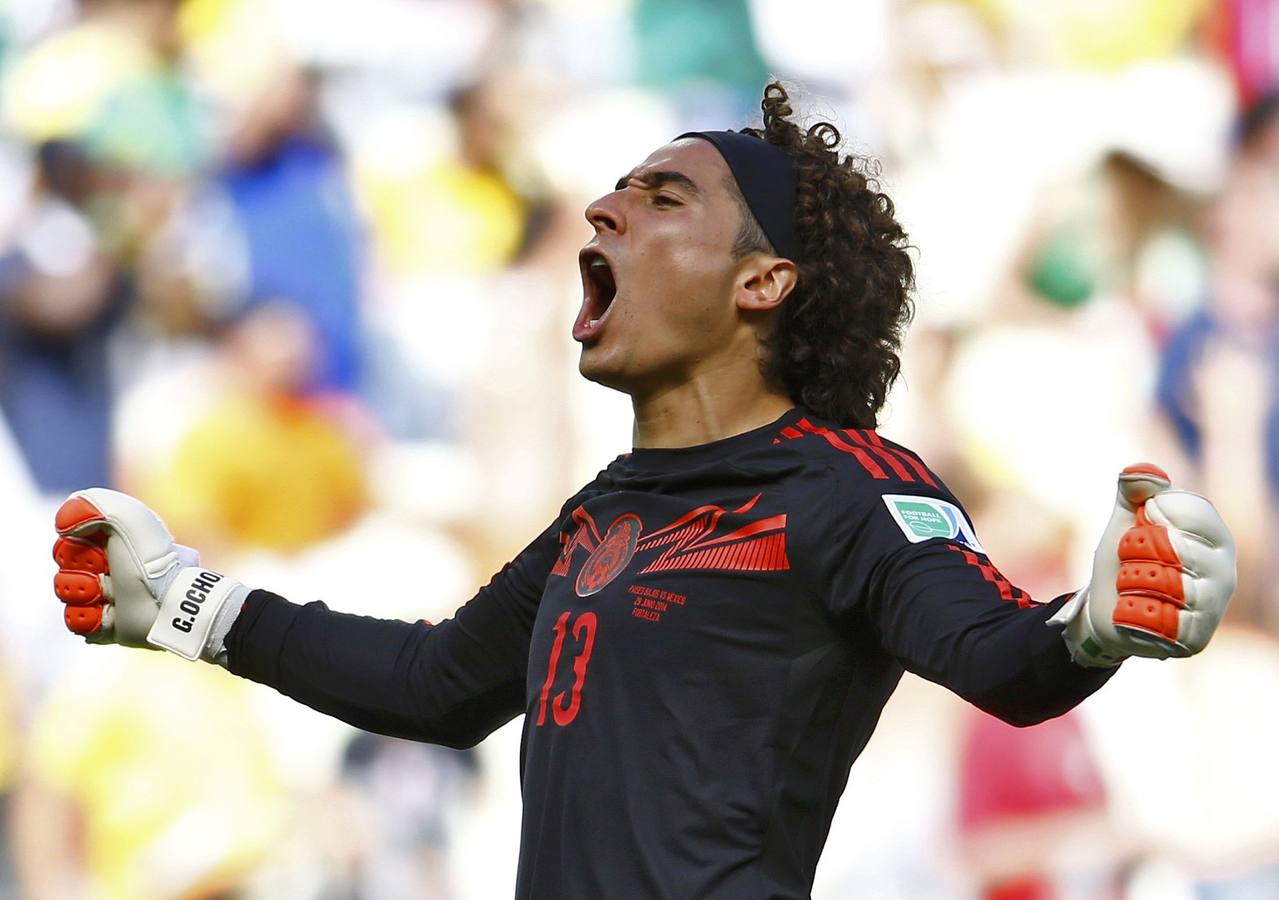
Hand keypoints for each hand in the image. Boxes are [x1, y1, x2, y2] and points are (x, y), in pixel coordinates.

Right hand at [53, 489, 246, 660]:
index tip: (96, 553)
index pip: (66, 547)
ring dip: (89, 597)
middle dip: (81, 576)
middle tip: (108, 576)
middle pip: (63, 574)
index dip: (73, 551)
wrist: (169, 604)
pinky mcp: (104, 626)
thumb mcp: (129, 520)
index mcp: (109, 547)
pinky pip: (76, 624)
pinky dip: (92, 620)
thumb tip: (63, 526)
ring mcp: (103, 599)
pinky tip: (111, 615)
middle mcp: (104, 571)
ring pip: (68, 599)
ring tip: (114, 598)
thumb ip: (94, 507)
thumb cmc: (150, 561)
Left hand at [1054, 464, 1235, 666]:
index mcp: (1217, 539)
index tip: (1145, 522)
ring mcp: (1213, 610)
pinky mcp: (1194, 640)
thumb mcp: (1125, 521)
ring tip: (1132, 585)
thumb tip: (1139, 471)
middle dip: (1137, 551)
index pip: (1194, 513)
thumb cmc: (1123, 560)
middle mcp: (1225, 574)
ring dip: (1131, 581)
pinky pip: (1156, 617)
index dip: (1157, 514)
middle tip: (1134, 561)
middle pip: (1175, 547)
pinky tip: (1135, 611)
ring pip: (1163, 582)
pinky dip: (1132, 611)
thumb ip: (1133, 492)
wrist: (1106, 609)